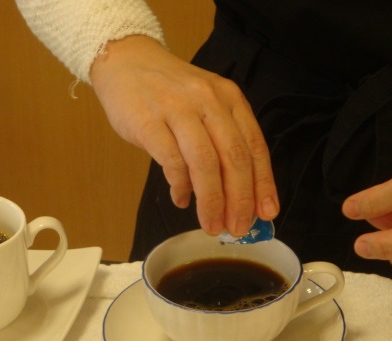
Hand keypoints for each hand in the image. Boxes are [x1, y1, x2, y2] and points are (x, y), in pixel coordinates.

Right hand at [89, 35, 278, 236]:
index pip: (254, 146)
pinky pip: (172, 162)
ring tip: (212, 225)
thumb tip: (234, 193)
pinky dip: (180, 187)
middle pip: (233, 158)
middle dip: (239, 200)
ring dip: (211, 200)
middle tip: (237, 228)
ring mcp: (178, 110)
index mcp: (229, 99)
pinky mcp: (149, 122)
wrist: (125, 63)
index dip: (262, 183)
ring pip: (205, 163)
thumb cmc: (167, 92)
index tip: (266, 213)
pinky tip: (181, 200)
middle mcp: (208, 102)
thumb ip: (221, 141)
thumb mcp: (205, 105)